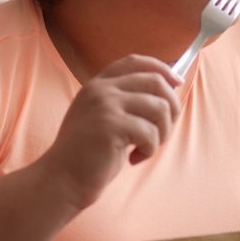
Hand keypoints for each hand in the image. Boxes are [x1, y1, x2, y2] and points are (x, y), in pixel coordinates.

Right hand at [39, 54, 181, 209]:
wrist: (62, 178)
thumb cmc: (88, 154)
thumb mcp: (103, 118)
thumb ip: (126, 102)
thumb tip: (168, 93)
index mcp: (98, 85)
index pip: (135, 62)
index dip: (161, 68)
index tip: (176, 82)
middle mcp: (101, 89)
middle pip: (155, 82)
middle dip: (171, 107)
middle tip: (163, 131)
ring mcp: (105, 105)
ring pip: (159, 107)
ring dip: (162, 132)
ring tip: (147, 148)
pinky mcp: (112, 125)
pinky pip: (151, 132)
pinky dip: (150, 149)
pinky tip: (134, 159)